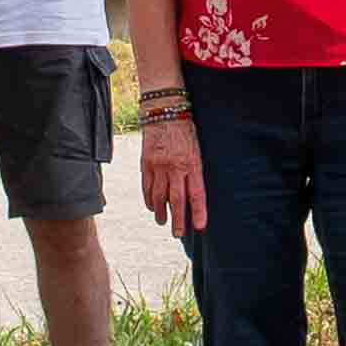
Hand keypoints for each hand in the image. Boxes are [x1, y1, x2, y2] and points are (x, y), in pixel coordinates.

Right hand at [142, 118, 206, 236]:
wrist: (164, 111)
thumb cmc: (185, 131)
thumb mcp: (196, 149)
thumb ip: (194, 171)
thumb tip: (191, 195)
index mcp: (192, 163)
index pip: (196, 193)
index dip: (198, 211)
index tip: (199, 226)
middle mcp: (175, 167)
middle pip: (177, 199)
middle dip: (178, 219)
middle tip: (178, 233)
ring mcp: (158, 166)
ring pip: (159, 196)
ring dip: (161, 212)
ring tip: (163, 222)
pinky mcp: (145, 163)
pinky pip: (146, 187)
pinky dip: (149, 199)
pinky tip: (152, 207)